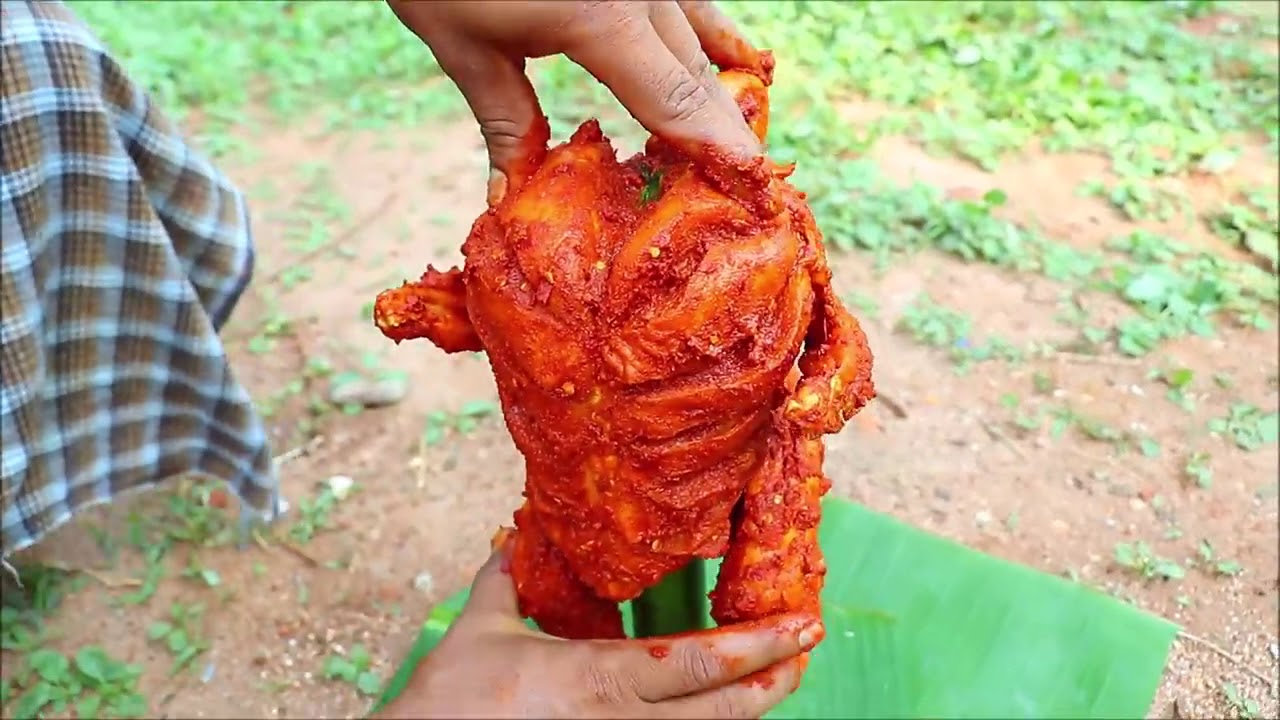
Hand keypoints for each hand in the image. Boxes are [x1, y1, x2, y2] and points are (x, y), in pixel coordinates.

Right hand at [373, 546, 822, 718]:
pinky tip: (715, 711)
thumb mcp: (483, 630)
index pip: (701, 664)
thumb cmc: (451, 702)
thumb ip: (506, 578)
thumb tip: (511, 534)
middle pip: (724, 712)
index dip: (759, 646)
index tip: (801, 626)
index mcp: (601, 679)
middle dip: (774, 680)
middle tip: (807, 653)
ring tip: (772, 682)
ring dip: (745, 710)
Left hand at [386, 1, 764, 190]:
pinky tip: (741, 58)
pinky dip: (714, 34)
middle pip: (696, 73)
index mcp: (600, 19)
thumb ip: (505, 120)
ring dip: (721, 88)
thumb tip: (510, 195)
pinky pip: (690, 1)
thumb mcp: (464, 47)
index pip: (674, 100)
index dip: (716, 148)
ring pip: (699, 35)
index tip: (751, 185)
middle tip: (751, 184)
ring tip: (743, 137)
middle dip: (724, 131)